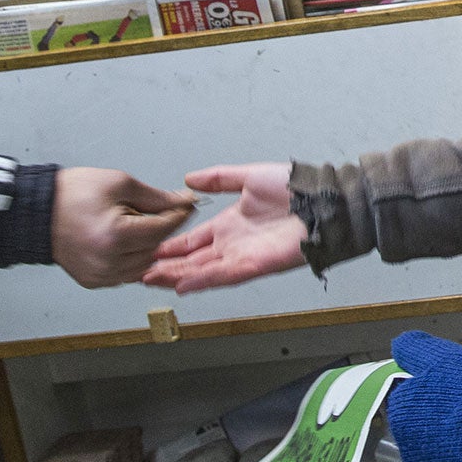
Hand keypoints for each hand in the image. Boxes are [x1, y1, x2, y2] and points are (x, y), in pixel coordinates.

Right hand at [50, 168, 194, 287]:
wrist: (37, 211)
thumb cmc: (70, 195)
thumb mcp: (119, 184)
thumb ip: (155, 197)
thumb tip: (182, 202)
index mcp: (116, 236)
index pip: (164, 229)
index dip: (179, 214)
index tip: (186, 205)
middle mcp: (109, 261)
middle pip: (156, 248)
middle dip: (161, 229)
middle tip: (155, 210)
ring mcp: (100, 275)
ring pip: (145, 264)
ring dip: (147, 246)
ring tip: (132, 224)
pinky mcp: (94, 281)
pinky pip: (127, 273)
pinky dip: (132, 258)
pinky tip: (124, 241)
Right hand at [142, 163, 304, 292]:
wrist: (322, 201)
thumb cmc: (296, 189)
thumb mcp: (248, 176)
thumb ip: (219, 178)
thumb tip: (189, 179)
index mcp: (230, 223)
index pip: (193, 239)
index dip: (170, 245)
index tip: (147, 249)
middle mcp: (233, 243)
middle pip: (192, 259)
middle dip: (165, 266)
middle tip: (139, 270)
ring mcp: (243, 256)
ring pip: (202, 271)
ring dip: (176, 276)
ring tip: (150, 279)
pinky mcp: (255, 265)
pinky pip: (223, 275)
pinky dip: (202, 280)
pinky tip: (182, 284)